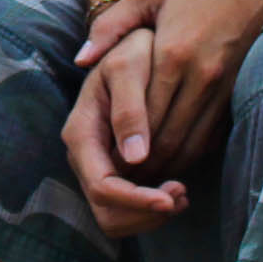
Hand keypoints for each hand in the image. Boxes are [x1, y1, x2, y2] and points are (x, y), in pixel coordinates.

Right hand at [60, 30, 190, 238]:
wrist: (138, 43)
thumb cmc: (133, 49)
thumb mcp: (128, 66)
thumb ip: (129, 109)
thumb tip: (134, 158)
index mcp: (80, 133)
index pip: (102, 187)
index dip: (135, 200)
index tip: (171, 198)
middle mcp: (85, 156)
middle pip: (106, 213)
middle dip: (143, 213)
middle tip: (180, 195)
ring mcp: (99, 165)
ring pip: (117, 218)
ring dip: (150, 215)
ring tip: (182, 193)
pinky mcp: (116, 169)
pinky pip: (130, 207)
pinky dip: (153, 207)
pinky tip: (177, 189)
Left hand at [75, 0, 262, 176]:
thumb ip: (110, 27)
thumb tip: (81, 61)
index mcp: (173, 52)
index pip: (146, 112)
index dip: (127, 143)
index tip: (108, 162)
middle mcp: (199, 75)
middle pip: (167, 135)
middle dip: (143, 163)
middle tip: (119, 180)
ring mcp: (221, 87)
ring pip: (191, 142)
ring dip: (166, 165)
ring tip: (141, 178)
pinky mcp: (235, 94)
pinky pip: (210, 137)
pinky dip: (189, 154)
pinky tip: (172, 161)